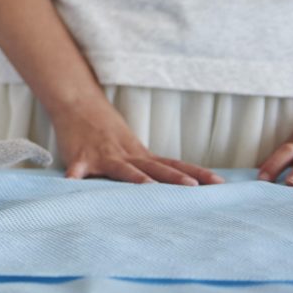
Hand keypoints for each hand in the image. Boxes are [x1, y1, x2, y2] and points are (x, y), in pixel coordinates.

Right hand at [53, 104, 221, 184]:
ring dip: (136, 178)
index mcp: (139, 154)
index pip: (173, 164)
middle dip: (175, 178)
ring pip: (123, 168)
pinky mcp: (80, 158)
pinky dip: (75, 179)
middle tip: (194, 188)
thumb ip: (146, 167)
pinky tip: (72, 187)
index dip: (196, 173)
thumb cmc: (104, 129)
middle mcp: (126, 155)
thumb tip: (175, 186)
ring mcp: (103, 156)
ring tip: (150, 187)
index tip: (219, 182)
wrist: (77, 103)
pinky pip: (77, 171)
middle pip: (155, 168)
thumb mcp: (129, 146)